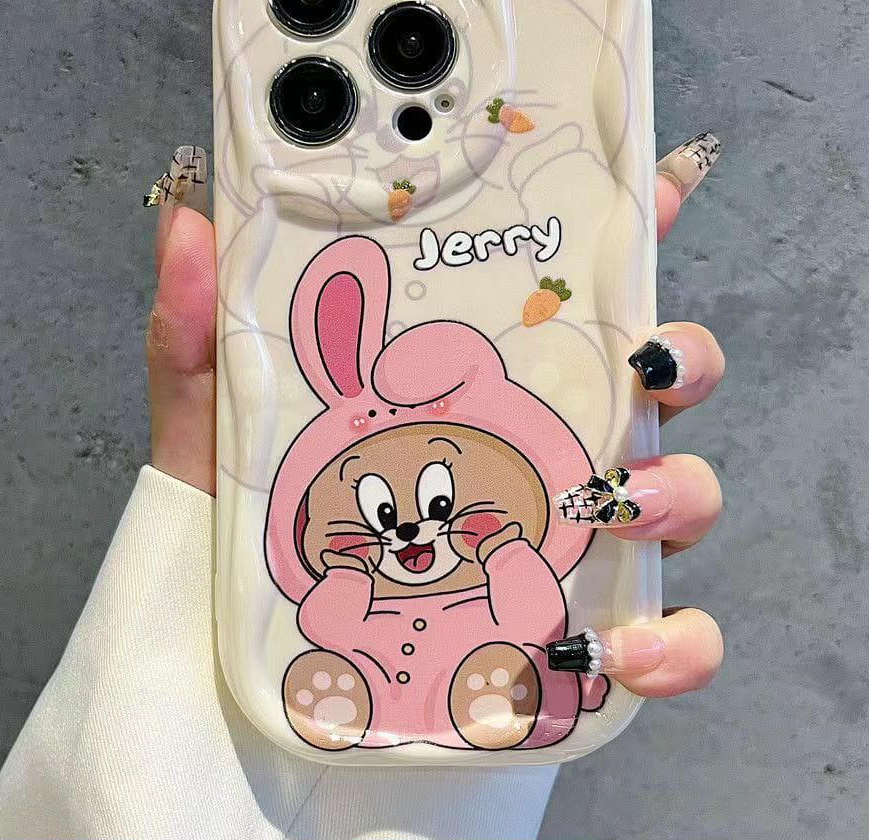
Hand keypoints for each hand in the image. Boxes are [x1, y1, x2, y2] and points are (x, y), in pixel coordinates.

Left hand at [144, 133, 724, 698]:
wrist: (250, 682)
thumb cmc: (250, 539)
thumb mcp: (218, 430)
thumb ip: (199, 335)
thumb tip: (187, 224)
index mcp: (476, 384)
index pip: (568, 295)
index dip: (629, 234)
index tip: (660, 186)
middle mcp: (541, 447)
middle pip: (657, 381)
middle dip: (681, 355)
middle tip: (644, 358)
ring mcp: (570, 539)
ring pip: (681, 492)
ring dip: (675, 489)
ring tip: (610, 504)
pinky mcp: (581, 632)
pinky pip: (672, 636)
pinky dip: (677, 643)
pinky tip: (626, 649)